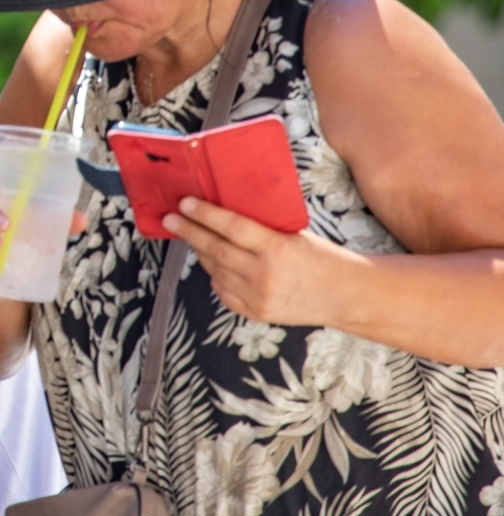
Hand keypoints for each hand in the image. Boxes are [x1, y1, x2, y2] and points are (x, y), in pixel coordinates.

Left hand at [164, 197, 346, 325]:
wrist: (346, 296)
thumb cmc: (323, 257)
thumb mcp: (295, 234)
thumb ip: (261, 228)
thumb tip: (224, 212)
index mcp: (278, 248)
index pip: (232, 227)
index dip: (205, 214)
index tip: (185, 203)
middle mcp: (264, 275)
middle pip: (215, 249)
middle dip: (189, 231)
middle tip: (170, 218)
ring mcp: (257, 297)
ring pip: (215, 269)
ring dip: (199, 251)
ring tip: (189, 235)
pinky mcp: (254, 312)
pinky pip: (222, 290)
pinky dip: (215, 273)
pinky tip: (212, 261)